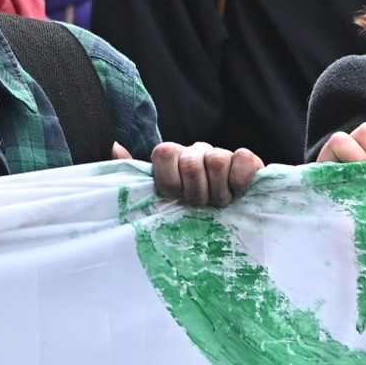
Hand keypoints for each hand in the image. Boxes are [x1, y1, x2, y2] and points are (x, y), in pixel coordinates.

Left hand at [131, 141, 260, 207]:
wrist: (229, 218)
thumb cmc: (188, 210)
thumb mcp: (159, 198)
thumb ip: (135, 175)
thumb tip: (116, 146)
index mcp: (174, 155)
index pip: (163, 153)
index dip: (169, 181)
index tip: (175, 198)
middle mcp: (197, 149)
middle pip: (190, 163)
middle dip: (195, 193)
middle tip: (200, 205)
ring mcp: (223, 153)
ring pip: (216, 161)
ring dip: (218, 192)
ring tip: (219, 203)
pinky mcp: (249, 159)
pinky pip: (244, 159)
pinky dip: (239, 182)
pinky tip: (237, 193)